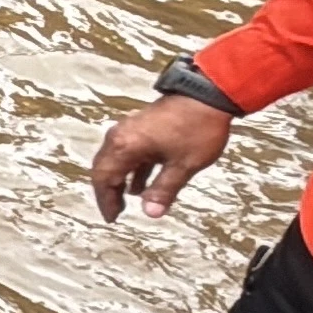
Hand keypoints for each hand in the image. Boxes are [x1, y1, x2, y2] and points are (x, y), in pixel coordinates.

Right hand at [91, 93, 234, 221]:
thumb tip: (151, 214)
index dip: (106, 201)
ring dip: (118, 179)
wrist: (208, 94)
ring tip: (127, 198)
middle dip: (108, 192)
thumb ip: (163, 191)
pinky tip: (141, 180)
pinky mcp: (140, 125)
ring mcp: (129, 129)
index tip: (113, 218)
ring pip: (114, 159)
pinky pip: (126, 150)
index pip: (104, 179)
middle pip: (103, 169)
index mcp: (125, 147)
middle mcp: (120, 137)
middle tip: (117, 211)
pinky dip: (129, 167)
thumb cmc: (196, 129)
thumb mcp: (183, 166)